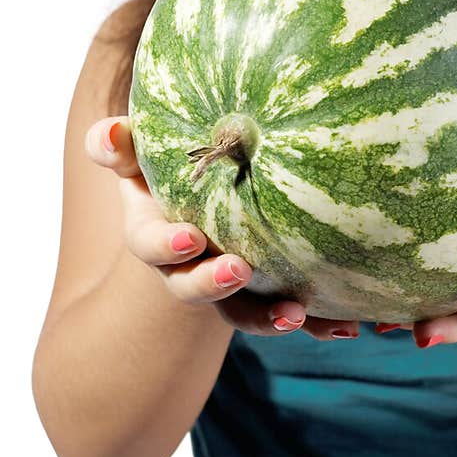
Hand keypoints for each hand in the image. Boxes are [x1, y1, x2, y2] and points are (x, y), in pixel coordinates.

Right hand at [85, 116, 361, 340]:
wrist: (204, 192)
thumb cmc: (167, 165)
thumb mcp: (137, 151)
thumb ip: (117, 144)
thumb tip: (110, 132)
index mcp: (157, 234)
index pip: (151, 245)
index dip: (166, 246)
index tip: (189, 239)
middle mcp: (189, 268)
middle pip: (193, 289)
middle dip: (213, 284)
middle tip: (238, 271)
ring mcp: (229, 285)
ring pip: (243, 313)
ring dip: (268, 318)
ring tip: (296, 313)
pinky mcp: (267, 293)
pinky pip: (289, 312)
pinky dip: (317, 324)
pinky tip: (347, 325)